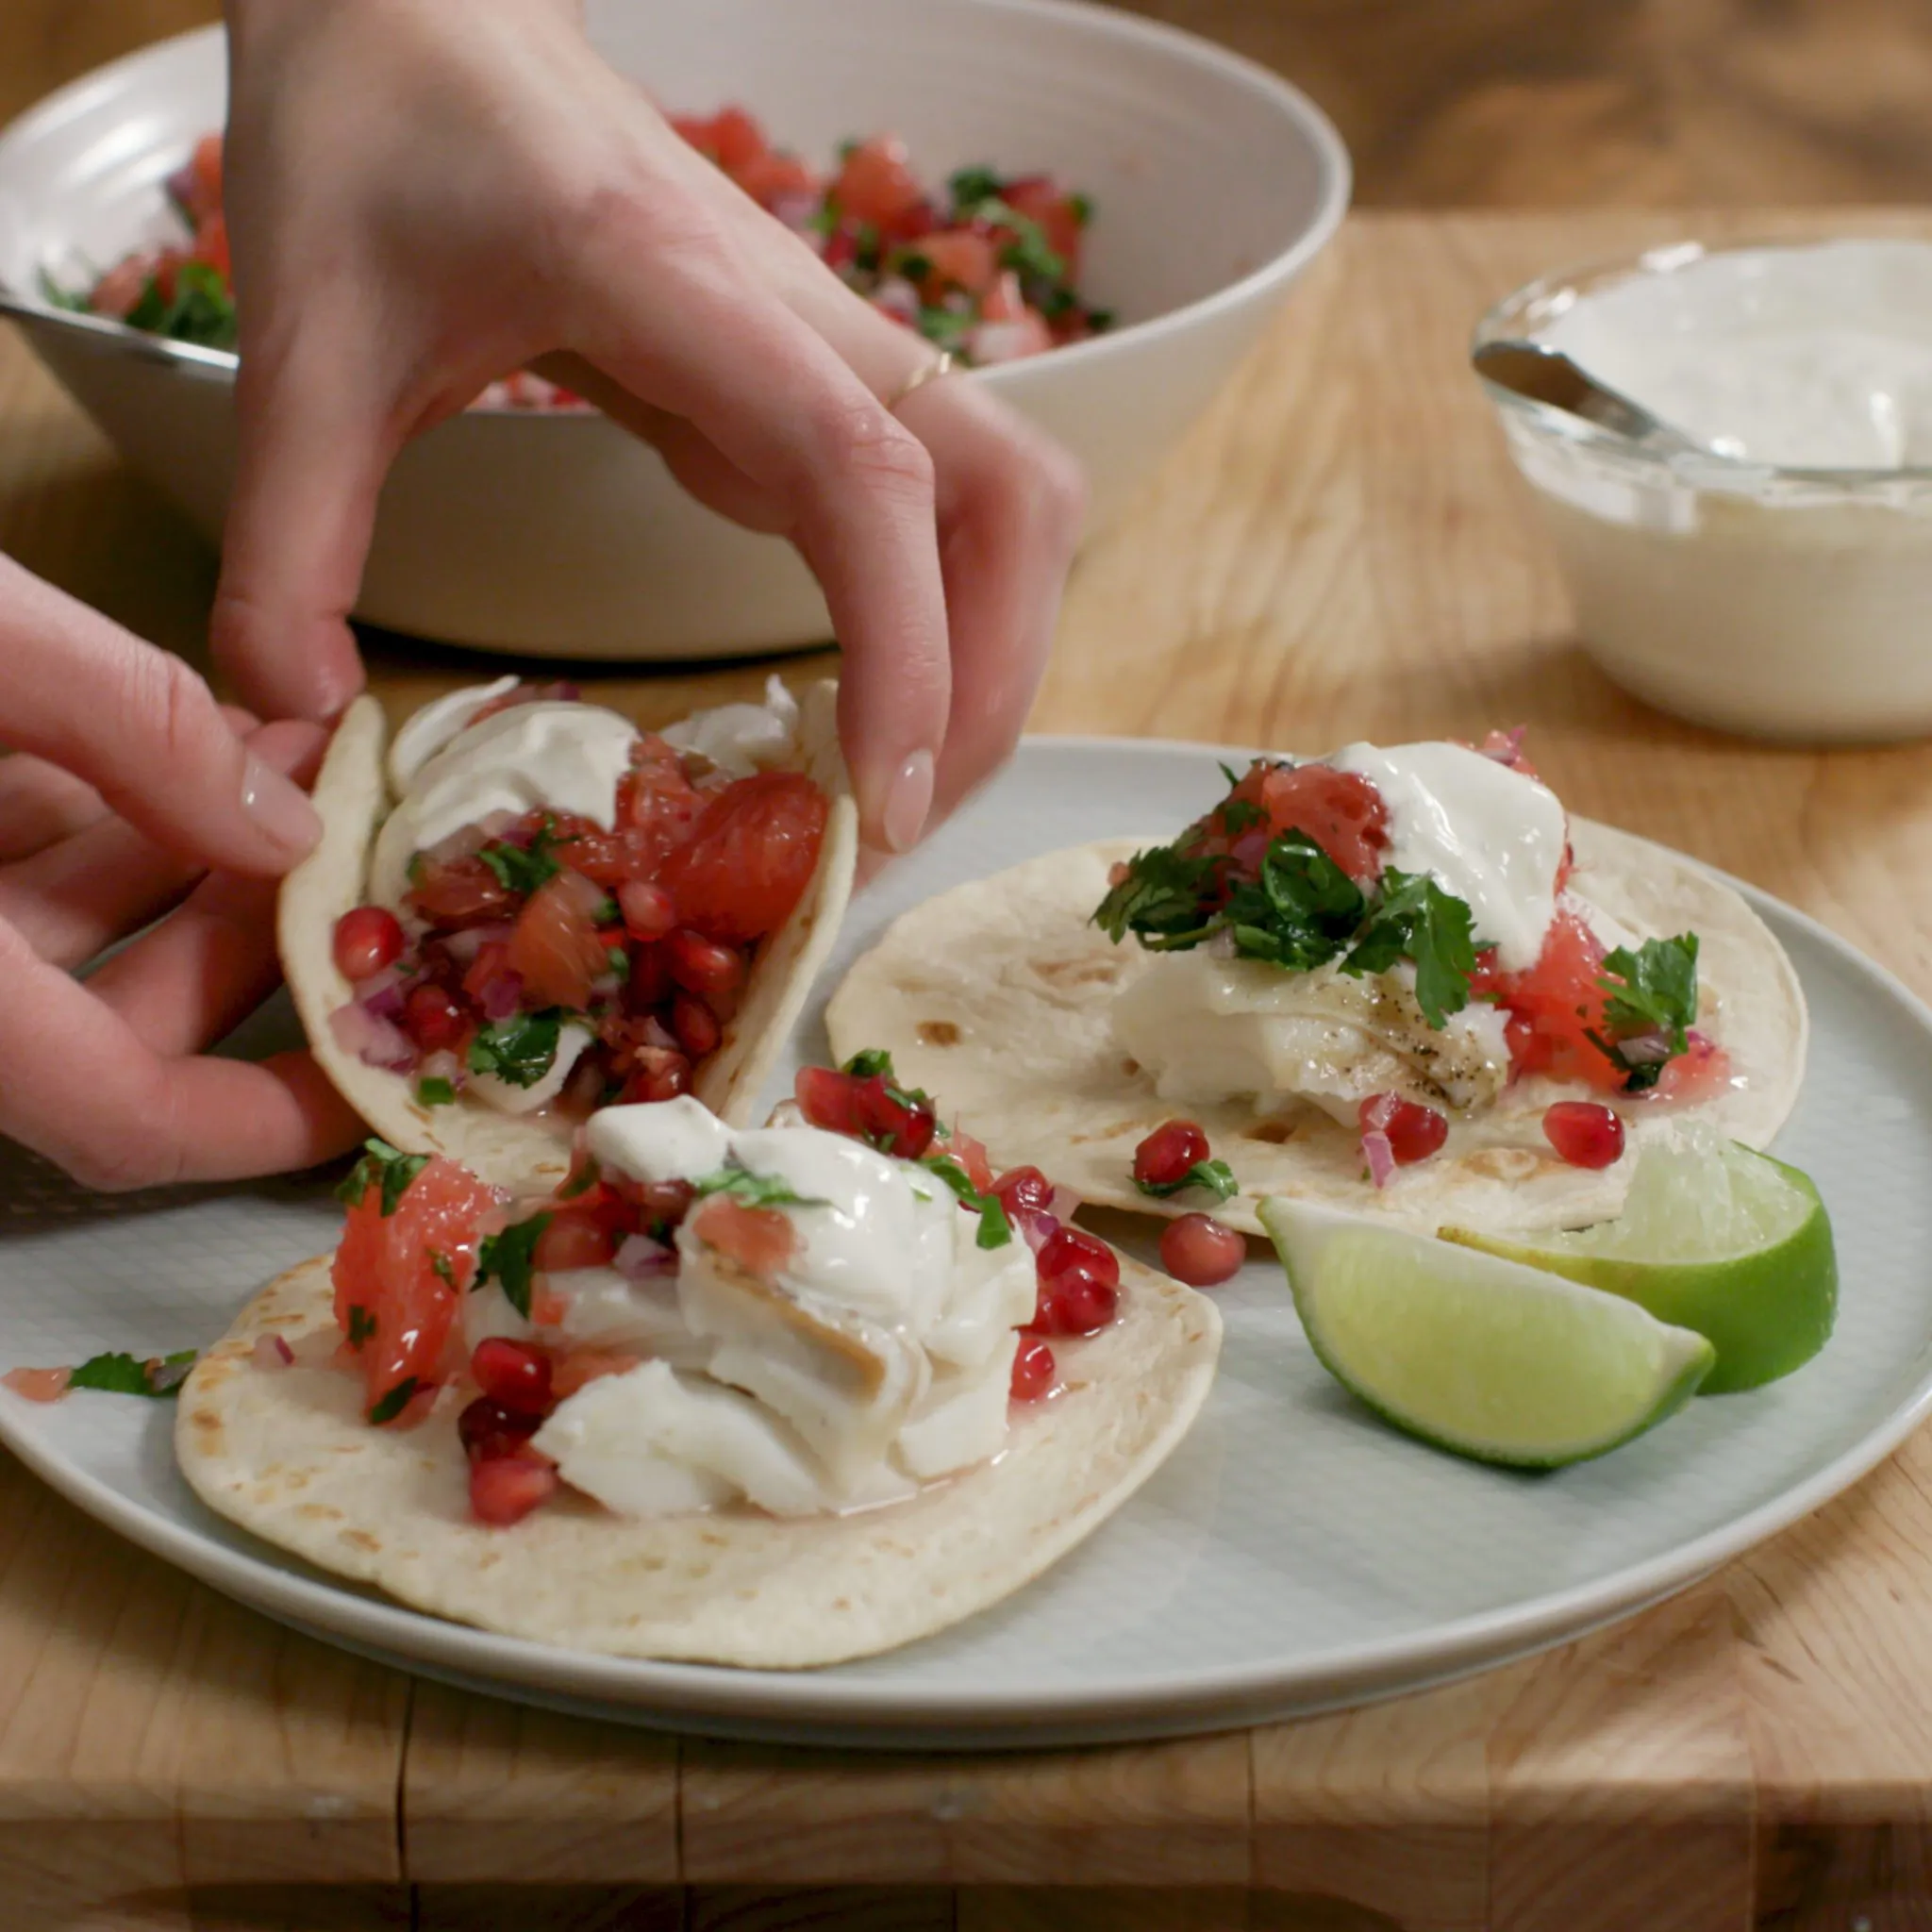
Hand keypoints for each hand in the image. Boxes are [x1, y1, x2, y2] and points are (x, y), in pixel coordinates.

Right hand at [0, 556, 362, 1188]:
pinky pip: (2, 857)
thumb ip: (129, 727)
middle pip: (113, 1016)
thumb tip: (281, 826)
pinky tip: (177, 733)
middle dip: (253, 933)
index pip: (124, 1117)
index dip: (271, 1118)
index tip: (387, 1081)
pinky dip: (94, 808)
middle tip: (358, 846)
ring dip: (183, 853)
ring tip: (292, 757)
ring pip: (57, 932)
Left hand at [214, 0, 1085, 850]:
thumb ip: (288, 540)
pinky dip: (945, 620)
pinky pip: (946, 507)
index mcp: (680, 289)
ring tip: (899, 786)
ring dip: (995, 653)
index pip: (862, 468)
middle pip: (1009, 496)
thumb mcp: (303, 343)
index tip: (878, 797)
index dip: (906, 642)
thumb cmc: (374, 137)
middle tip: (893, 827)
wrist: (425, 10)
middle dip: (993, 678)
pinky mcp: (816, 382)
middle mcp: (799, 316)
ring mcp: (826, 347)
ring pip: (1010, 500)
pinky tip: (865, 706)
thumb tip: (298, 716)